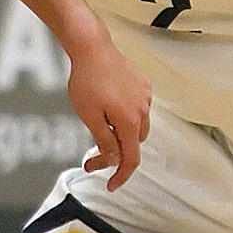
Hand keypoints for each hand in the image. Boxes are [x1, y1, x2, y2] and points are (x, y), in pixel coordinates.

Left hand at [65, 36, 150, 190]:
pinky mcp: (143, 84)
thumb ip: (104, 141)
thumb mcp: (90, 117)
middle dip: (116, 152)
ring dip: (121, 133)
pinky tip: (108, 106)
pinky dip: (125, 115)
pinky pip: (138, 108)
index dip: (121, 176)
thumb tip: (113, 160)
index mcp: (130, 122)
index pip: (131, 159)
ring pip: (137, 126)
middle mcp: (143, 110)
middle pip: (134, 143)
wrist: (92, 47)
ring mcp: (145, 96)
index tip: (111, 185)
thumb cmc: (87, 80)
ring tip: (99, 125)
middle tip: (93, 154)